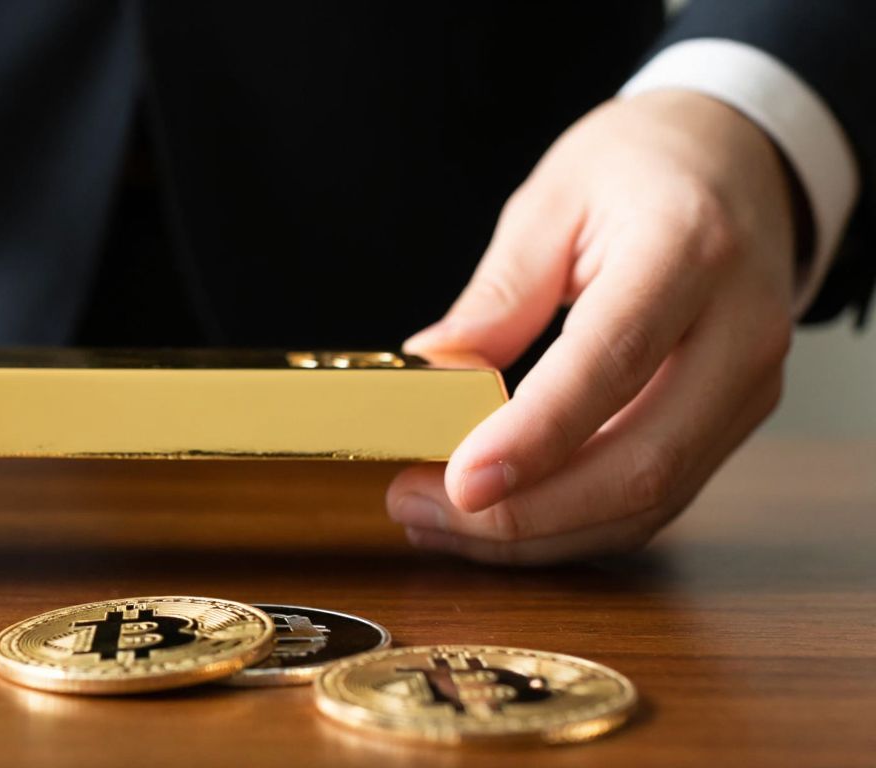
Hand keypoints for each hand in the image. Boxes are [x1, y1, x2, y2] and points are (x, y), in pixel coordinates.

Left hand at [388, 91, 795, 563]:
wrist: (742, 159)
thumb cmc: (642, 166)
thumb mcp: (553, 199)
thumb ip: (497, 293)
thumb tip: (434, 368)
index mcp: (687, 248)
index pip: (609, 363)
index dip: (534, 436)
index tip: (460, 483)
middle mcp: (739, 328)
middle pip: (642, 460)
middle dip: (525, 512)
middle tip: (421, 509)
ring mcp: (749, 383)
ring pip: (653, 498)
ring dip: (542, 533)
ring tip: (442, 524)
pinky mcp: (736, 419)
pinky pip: (660, 497)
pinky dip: (577, 524)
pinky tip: (505, 519)